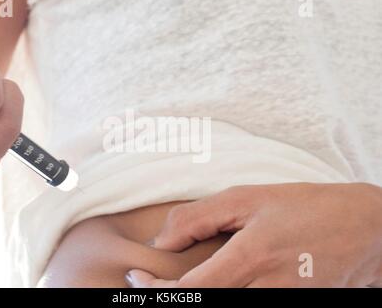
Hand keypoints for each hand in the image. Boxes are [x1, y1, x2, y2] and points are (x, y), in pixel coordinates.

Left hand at [126, 183, 381, 286]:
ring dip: (198, 296)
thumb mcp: (249, 198)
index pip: (193, 291)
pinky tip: (213, 281)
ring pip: (226, 307)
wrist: (366, 229)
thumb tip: (162, 241)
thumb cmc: (305, 207)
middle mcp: (266, 290)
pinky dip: (222, 293)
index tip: (136, 281)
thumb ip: (200, 217)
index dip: (157, 293)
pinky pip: (248, 305)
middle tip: (149, 286)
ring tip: (178, 283)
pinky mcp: (290, 306)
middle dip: (172, 299)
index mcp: (251, 258)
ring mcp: (280, 303)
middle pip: (207, 305)